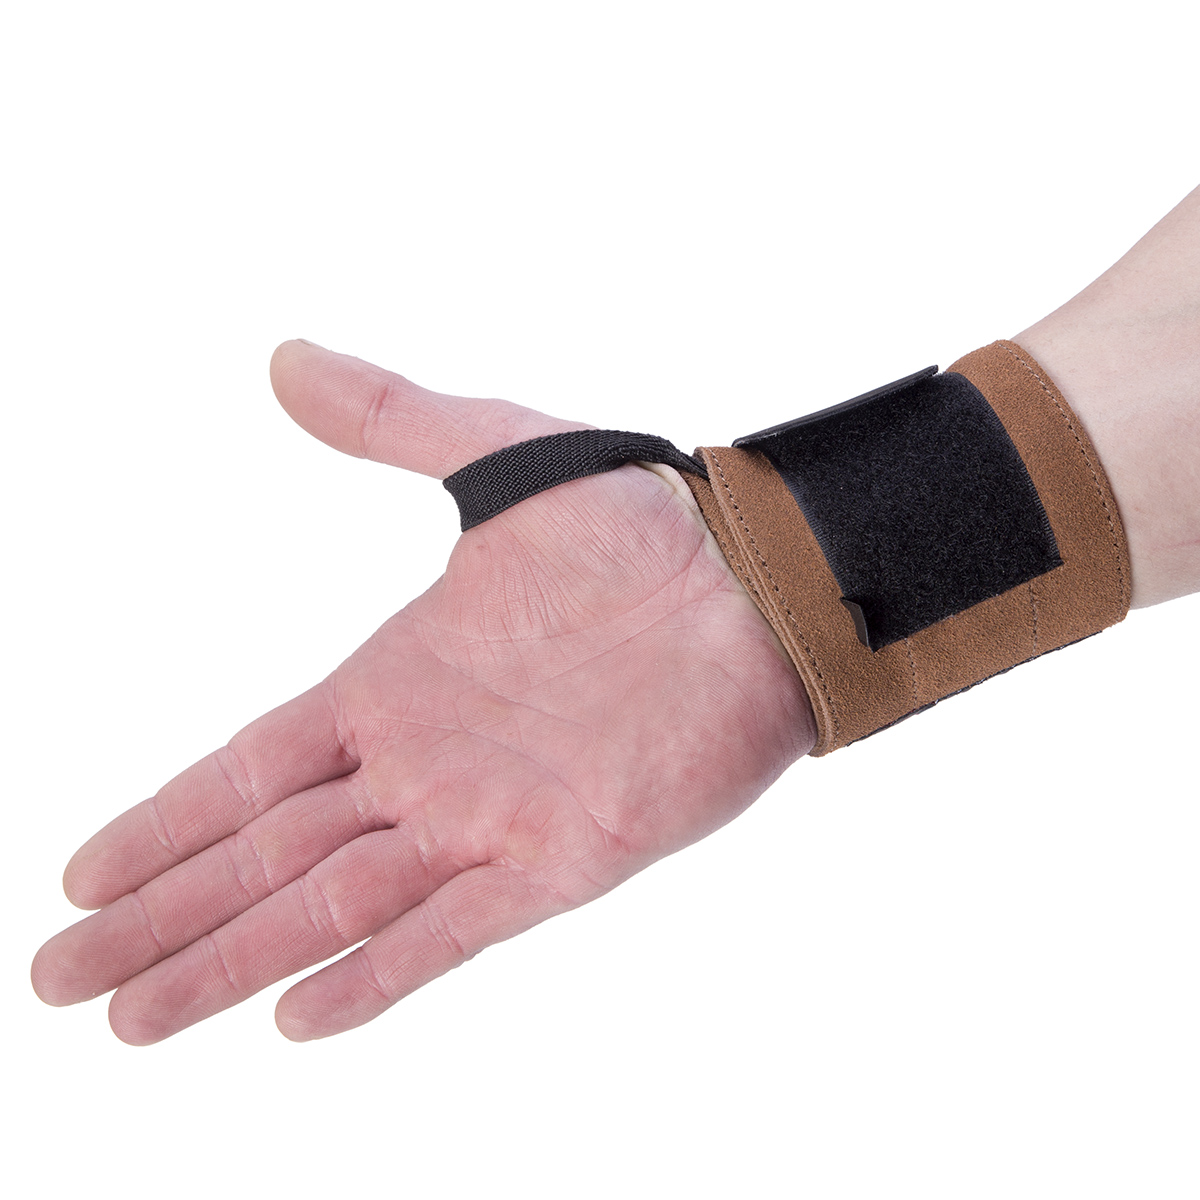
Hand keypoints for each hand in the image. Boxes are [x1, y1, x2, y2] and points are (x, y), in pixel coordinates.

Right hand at [32, 341, 814, 1042]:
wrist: (761, 579)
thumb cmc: (644, 520)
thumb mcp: (499, 455)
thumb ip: (389, 419)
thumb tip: (283, 357)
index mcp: (395, 682)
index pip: (248, 768)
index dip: (167, 820)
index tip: (83, 870)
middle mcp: (424, 763)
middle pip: (263, 856)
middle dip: (162, 914)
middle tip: (56, 976)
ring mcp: (487, 817)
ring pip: (329, 907)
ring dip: (229, 962)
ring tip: (129, 1014)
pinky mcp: (561, 859)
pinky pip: (451, 932)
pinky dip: (374, 976)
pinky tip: (292, 1018)